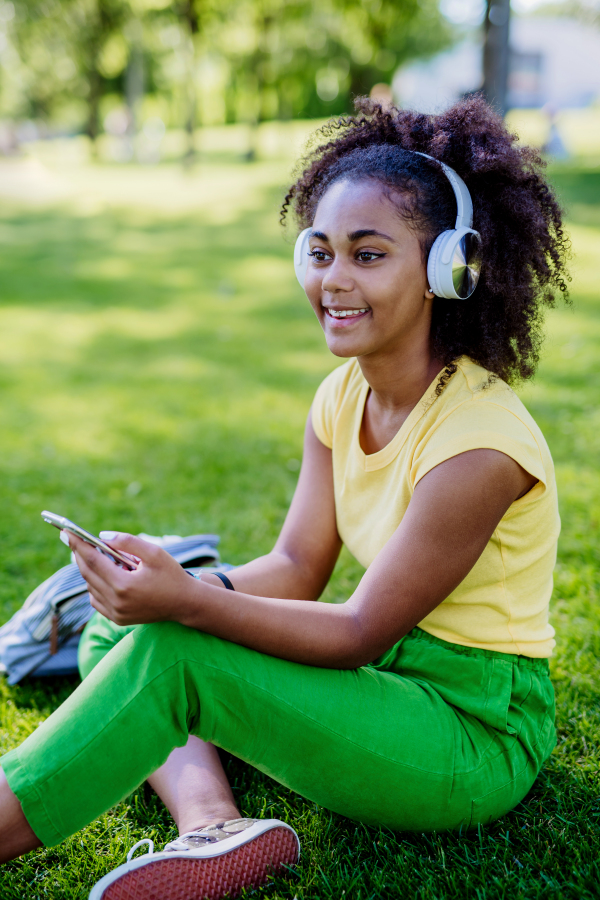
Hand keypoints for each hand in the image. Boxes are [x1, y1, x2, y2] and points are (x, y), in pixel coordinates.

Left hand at [68, 532, 196, 625]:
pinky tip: (104, 574)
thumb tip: (102, 536)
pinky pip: (96, 599)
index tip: (66, 532)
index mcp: (124, 585)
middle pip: (88, 574)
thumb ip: (128, 542)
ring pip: (90, 586)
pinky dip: (95, 585)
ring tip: (91, 554)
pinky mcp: (116, 619)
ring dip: (89, 569)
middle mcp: (116, 602)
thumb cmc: (171, 576)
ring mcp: (115, 613)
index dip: (78, 545)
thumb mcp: (154, 553)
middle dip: (79, 554)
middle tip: (72, 539)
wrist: (185, 604)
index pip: (93, 561)